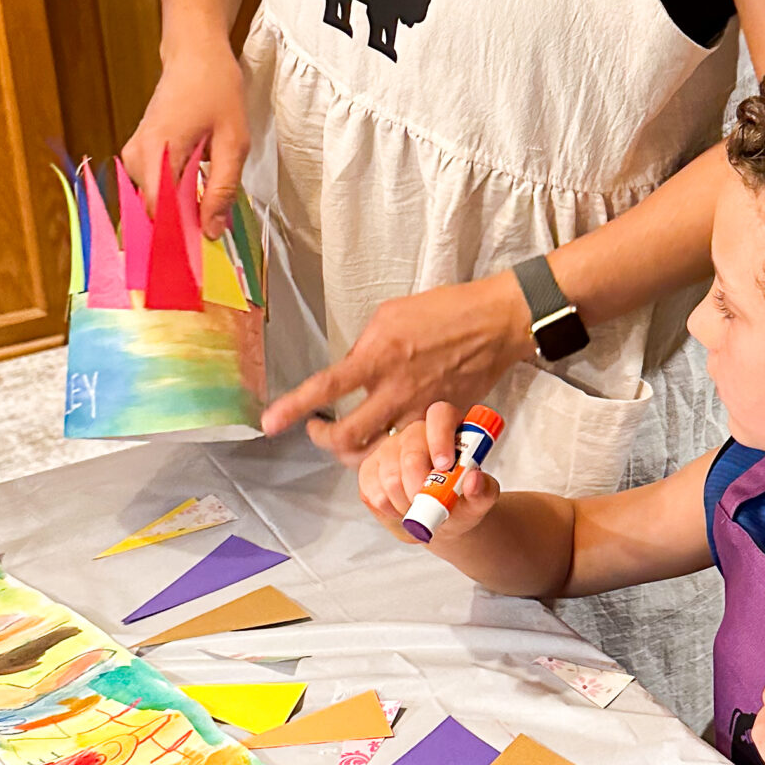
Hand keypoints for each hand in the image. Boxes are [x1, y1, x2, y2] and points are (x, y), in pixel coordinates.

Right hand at [123, 36, 249, 239]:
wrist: (194, 55)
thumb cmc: (216, 90)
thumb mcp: (234, 142)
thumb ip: (222, 189)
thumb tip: (212, 232)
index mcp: (158, 152)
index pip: (157, 213)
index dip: (176, 240)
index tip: (196, 262)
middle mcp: (137, 158)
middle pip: (154, 213)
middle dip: (181, 230)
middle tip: (210, 245)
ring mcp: (134, 156)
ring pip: (155, 204)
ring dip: (180, 214)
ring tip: (208, 216)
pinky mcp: (140, 156)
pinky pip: (156, 190)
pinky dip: (176, 200)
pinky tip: (198, 199)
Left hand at [263, 274, 533, 459]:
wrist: (495, 324)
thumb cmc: (443, 311)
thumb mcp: (390, 316)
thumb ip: (364, 348)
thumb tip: (349, 372)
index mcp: (379, 357)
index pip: (327, 387)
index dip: (294, 407)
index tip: (269, 422)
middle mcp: (396, 390)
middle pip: (349, 438)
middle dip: (325, 441)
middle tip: (318, 430)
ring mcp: (422, 411)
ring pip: (380, 453)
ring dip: (357, 452)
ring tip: (350, 438)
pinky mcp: (444, 422)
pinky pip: (413, 449)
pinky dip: (397, 449)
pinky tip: (391, 438)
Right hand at [357, 402, 500, 544]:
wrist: (440, 520)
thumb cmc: (461, 503)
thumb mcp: (480, 501)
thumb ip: (484, 491)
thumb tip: (474, 480)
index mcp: (448, 430)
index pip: (440, 415)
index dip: (440, 437)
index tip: (444, 466)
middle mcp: (416, 434)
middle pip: (411, 451)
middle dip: (420, 486)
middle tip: (431, 505)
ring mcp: (389, 449)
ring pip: (390, 476)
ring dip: (405, 502)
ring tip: (420, 509)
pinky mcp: (370, 469)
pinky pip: (372, 491)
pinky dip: (389, 508)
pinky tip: (401, 509)